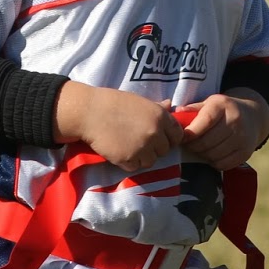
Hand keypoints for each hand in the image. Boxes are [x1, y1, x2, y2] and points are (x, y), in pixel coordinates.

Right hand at [55, 85, 183, 171]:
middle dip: (154, 148)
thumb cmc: (114, 103)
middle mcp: (155, 132)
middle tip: (139, 141)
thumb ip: (157, 107)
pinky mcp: (128, 159)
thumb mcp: (139, 101)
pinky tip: (120, 151)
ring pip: (151, 161)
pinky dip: (128, 162)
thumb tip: (170, 104)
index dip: (169, 138)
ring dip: (142, 157)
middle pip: (164, 150)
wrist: (90, 112)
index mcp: (160, 116)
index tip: (159, 137)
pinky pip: (135, 167)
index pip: (177, 135)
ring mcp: (142, 147)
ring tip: (129, 146)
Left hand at [179, 91, 268, 170]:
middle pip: (207, 141)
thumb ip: (193, 109)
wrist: (252, 117)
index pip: (206, 120)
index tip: (182, 138)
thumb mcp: (210, 103)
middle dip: (193, 146)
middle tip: (188, 145)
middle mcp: (235, 120)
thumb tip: (176, 114)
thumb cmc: (224, 110)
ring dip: (202, 154)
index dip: (191, 132)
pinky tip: (212, 154)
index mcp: (223, 105)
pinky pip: (223, 164)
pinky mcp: (246, 152)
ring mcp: (242, 137)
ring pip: (213, 154)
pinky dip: (214, 162)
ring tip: (200, 149)